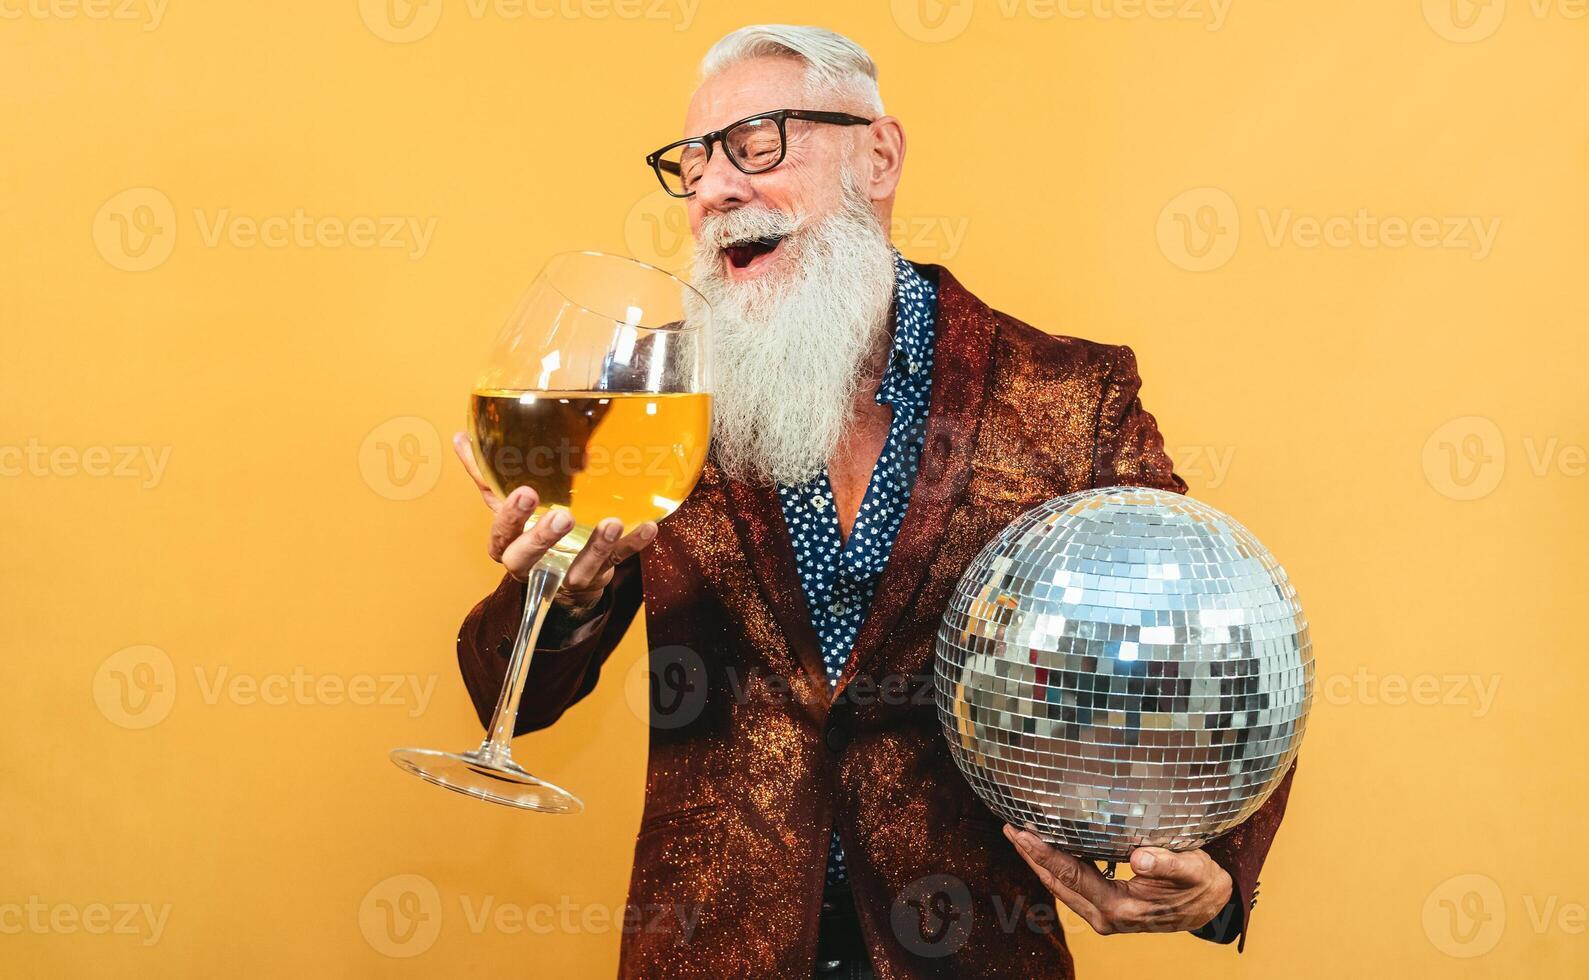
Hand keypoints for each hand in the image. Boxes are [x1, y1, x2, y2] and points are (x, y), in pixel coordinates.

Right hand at [453, 432, 656, 608]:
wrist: (559, 581)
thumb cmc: (528, 534)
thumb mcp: (505, 506)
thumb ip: (485, 475)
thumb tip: (460, 437)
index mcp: (507, 545)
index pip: (501, 534)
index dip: (512, 518)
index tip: (526, 492)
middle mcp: (534, 566)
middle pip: (527, 559)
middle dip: (542, 539)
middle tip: (564, 517)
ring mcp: (567, 574)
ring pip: (579, 569)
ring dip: (596, 546)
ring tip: (612, 522)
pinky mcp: (597, 576)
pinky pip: (617, 563)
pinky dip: (633, 545)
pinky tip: (648, 526)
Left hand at [1003, 825, 1232, 935]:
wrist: (1210, 907)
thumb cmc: (1200, 884)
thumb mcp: (1191, 869)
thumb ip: (1167, 864)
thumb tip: (1139, 859)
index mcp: (1120, 907)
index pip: (1072, 875)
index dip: (1044, 854)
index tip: (1022, 834)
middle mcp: (1105, 916)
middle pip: (1057, 882)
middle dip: (1031, 856)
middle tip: (1009, 828)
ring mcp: (1103, 916)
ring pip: (1061, 887)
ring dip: (1039, 862)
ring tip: (1019, 835)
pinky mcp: (1105, 909)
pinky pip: (1072, 886)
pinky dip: (1056, 867)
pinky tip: (1047, 849)